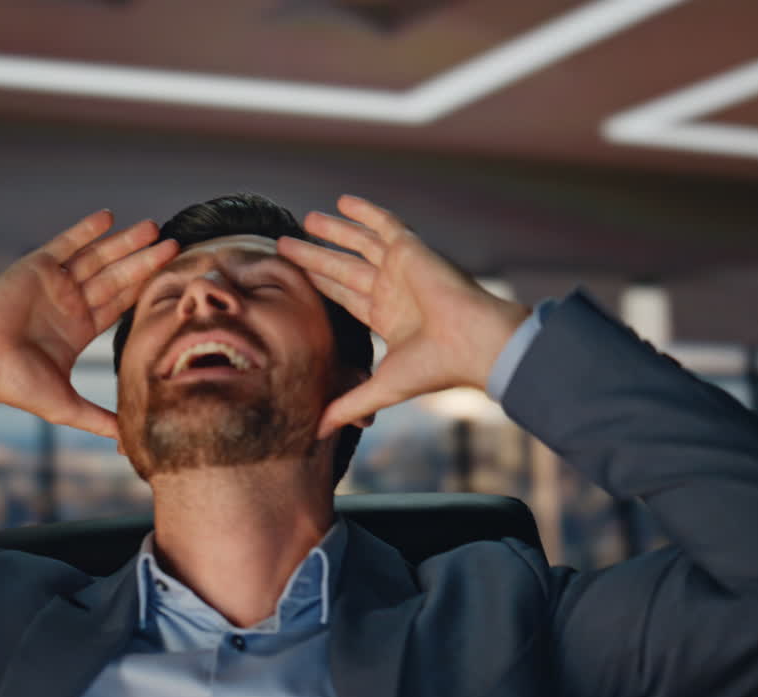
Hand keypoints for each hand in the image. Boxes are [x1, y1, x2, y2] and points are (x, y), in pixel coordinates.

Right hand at [0, 210, 177, 438]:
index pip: (120, 305)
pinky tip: (108, 216)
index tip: (173, 278)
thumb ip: (100, 420)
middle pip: (115, 277)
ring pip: (96, 258)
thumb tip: (129, 445)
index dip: (145, 290)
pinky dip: (85, 230)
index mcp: (78, 329)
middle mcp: (68, 304)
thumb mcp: (66, 407)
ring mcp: (52, 284)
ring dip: (123, 242)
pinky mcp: (34, 266)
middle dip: (143, 261)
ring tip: (152, 227)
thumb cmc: (14, 385)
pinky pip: (65, 243)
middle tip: (174, 244)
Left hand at [278, 195, 528, 438]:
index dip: (319, 286)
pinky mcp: (411, 250)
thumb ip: (347, 405)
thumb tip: (316, 433)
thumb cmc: (434, 368)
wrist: (473, 344)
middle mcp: (392, 290)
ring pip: (359, 244)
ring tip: (304, 219)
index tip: (292, 278)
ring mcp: (402, 269)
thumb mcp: (380, 388)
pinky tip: (342, 201)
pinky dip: (365, 212)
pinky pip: (385, 224)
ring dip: (332, 231)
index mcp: (387, 317)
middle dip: (314, 256)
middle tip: (284, 245)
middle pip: (343, 268)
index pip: (344, 297)